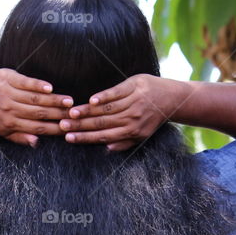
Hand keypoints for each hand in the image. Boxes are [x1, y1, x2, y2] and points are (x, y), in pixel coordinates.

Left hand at [0, 69, 73, 146]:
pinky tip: (51, 88)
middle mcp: (9, 109)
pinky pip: (25, 82)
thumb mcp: (4, 131)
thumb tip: (37, 142)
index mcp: (10, 124)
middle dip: (58, 114)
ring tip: (69, 101)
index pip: (38, 127)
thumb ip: (20, 137)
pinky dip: (38, 85)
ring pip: (34, 98)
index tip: (70, 128)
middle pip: (39, 113)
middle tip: (75, 114)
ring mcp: (8, 93)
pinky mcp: (7, 78)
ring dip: (53, 100)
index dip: (54, 128)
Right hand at [60, 74, 182, 150]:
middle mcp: (132, 119)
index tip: (69, 137)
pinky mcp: (134, 87)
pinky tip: (91, 101)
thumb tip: (107, 148)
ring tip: (71, 113)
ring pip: (106, 109)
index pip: (103, 136)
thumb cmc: (154, 117)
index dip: (85, 137)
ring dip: (87, 112)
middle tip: (62, 125)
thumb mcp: (142, 134)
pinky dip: (103, 97)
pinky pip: (116, 93)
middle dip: (80, 125)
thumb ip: (125, 142)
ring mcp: (134, 102)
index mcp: (132, 132)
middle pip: (101, 123)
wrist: (172, 98)